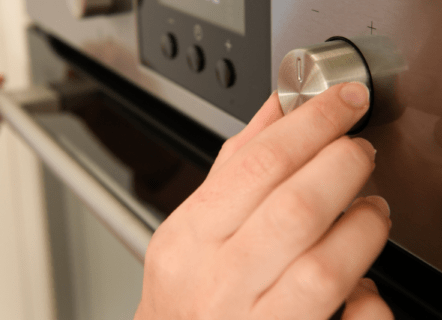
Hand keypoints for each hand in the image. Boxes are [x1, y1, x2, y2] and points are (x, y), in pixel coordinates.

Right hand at [134, 82, 392, 319]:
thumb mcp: (192, 227)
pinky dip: (369, 298)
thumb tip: (278, 110)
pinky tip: (363, 281)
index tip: (344, 102)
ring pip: (326, 268)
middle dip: (343, 164)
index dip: (312, 123)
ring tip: (370, 209)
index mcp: (189, 239)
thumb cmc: (185, 292)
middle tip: (358, 150)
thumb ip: (235, 167)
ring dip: (363, 225)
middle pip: (296, 208)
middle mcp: (218, 282)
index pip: (257, 164)